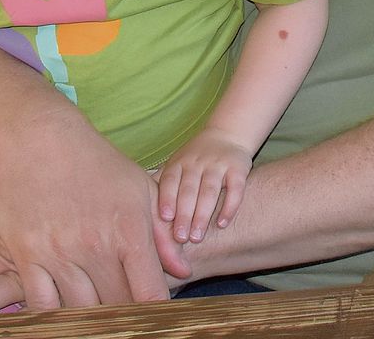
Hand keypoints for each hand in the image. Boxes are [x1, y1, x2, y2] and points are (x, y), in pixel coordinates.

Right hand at [0, 122, 168, 317]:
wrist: (42, 144)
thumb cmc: (99, 166)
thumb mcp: (142, 190)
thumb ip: (163, 234)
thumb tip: (183, 270)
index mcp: (129, 230)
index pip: (149, 293)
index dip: (156, 315)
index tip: (156, 320)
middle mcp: (96, 245)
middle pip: (116, 307)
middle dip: (125, 317)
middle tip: (129, 318)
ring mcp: (59, 254)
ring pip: (80, 311)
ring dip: (93, 318)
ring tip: (101, 316)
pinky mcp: (27, 257)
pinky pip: (42, 305)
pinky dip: (55, 316)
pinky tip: (67, 314)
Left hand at [157, 127, 254, 242]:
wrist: (227, 134)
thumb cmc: (194, 158)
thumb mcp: (175, 164)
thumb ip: (160, 183)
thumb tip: (135, 209)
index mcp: (179, 163)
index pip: (170, 181)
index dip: (167, 198)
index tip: (165, 218)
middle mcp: (197, 162)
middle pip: (189, 190)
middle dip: (184, 214)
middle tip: (180, 238)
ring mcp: (218, 165)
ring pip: (210, 191)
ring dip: (203, 215)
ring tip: (197, 237)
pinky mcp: (238, 168)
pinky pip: (235, 188)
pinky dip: (229, 206)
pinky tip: (222, 224)